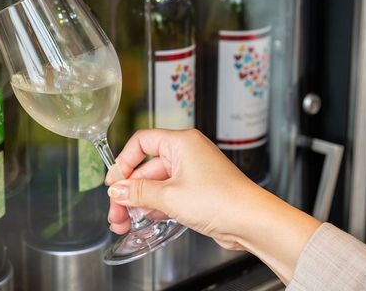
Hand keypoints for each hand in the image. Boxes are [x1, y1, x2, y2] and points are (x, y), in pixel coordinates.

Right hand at [106, 128, 320, 283]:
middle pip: (146, 167)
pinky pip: (168, 194)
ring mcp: (192, 173)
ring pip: (156, 184)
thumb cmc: (221, 200)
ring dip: (139, 202)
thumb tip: (117, 190)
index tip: (113, 182)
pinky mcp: (197, 191)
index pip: (142, 142)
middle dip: (129, 191)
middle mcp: (187, 153)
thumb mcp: (170, 196)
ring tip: (124, 223)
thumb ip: (138, 192)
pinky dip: (154, 206)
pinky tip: (143, 220)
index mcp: (181, 143)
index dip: (124, 161)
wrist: (252, 221)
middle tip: (116, 212)